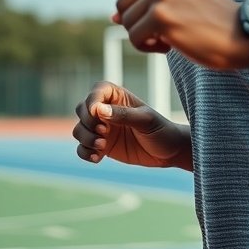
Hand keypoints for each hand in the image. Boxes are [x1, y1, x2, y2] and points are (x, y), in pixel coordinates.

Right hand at [73, 83, 188, 167]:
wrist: (168, 152)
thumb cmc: (161, 130)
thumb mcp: (146, 121)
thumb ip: (123, 115)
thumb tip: (99, 110)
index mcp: (119, 98)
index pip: (97, 90)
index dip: (92, 99)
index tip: (96, 112)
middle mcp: (107, 111)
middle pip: (82, 110)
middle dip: (87, 122)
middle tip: (104, 132)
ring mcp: (103, 129)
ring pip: (79, 129)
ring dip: (86, 138)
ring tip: (102, 147)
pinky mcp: (101, 146)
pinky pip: (82, 148)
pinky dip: (85, 152)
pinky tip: (97, 158)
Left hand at [113, 0, 248, 70]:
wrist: (242, 35)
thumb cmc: (211, 17)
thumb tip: (113, 17)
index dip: (138, 1)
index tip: (163, 12)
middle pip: (123, 1)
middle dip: (139, 21)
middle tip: (168, 28)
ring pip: (125, 21)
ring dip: (143, 35)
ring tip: (171, 36)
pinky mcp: (161, 15)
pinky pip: (133, 37)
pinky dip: (147, 47)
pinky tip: (171, 45)